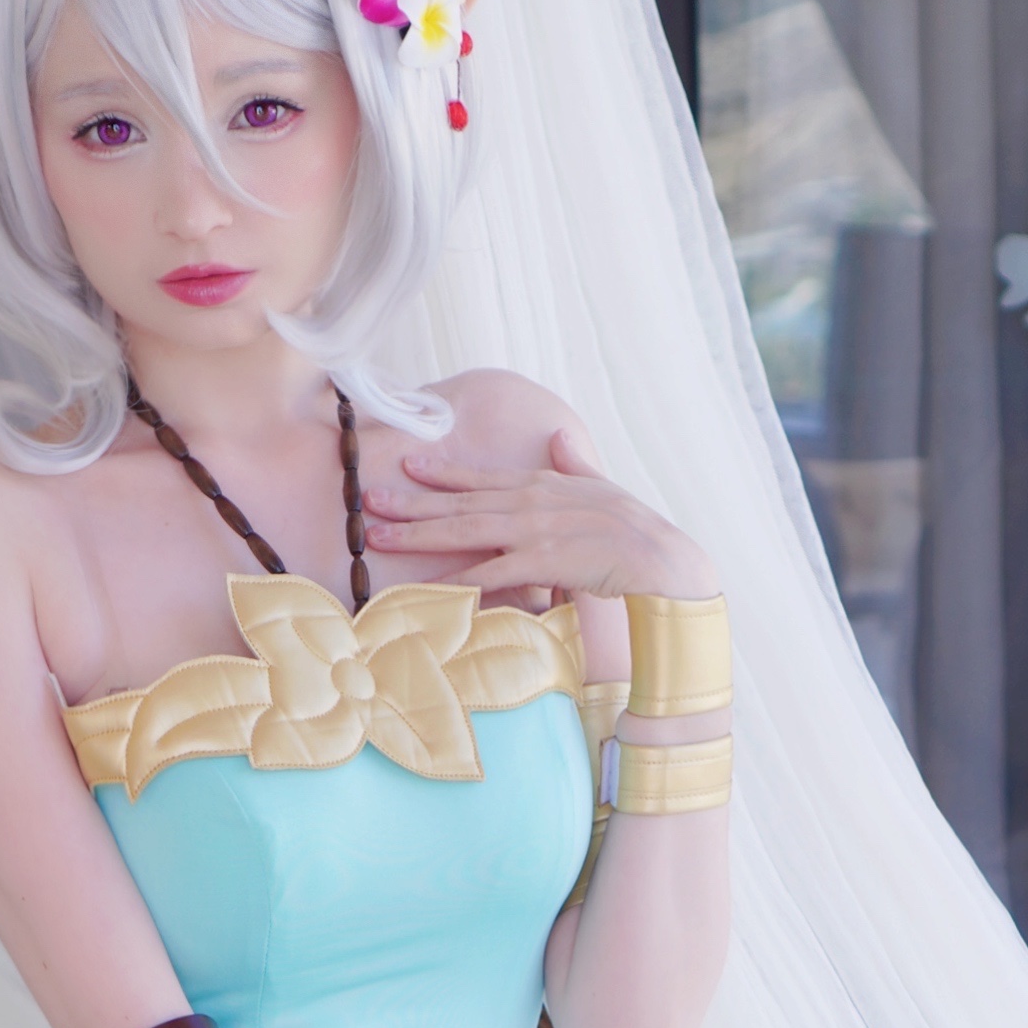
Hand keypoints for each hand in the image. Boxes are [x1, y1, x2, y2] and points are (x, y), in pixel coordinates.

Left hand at [361, 423, 716, 604]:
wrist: (658, 556)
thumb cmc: (634, 528)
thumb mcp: (601, 485)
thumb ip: (574, 464)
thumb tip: (559, 438)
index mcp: (540, 484)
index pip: (482, 477)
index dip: (442, 470)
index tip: (408, 463)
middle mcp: (528, 503)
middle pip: (459, 502)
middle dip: (411, 501)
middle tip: (368, 500)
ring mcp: (532, 531)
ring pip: (463, 532)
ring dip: (417, 535)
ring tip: (378, 537)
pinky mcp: (540, 562)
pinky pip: (487, 575)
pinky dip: (454, 583)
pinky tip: (424, 589)